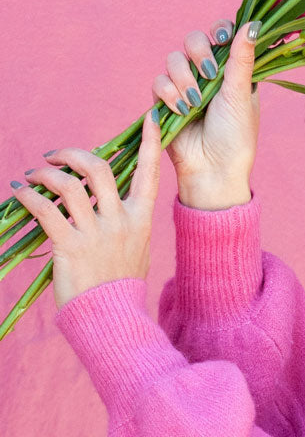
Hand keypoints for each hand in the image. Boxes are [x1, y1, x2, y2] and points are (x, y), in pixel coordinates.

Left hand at [10, 111, 160, 309]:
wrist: (112, 316)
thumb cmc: (121, 284)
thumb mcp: (135, 247)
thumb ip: (124, 221)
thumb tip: (103, 202)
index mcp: (141, 218)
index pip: (149, 172)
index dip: (151, 143)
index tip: (150, 119)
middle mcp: (121, 220)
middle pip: (98, 169)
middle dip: (72, 154)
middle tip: (54, 155)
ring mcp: (96, 232)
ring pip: (68, 186)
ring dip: (45, 174)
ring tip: (32, 176)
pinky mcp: (71, 246)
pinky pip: (45, 210)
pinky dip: (29, 196)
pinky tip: (20, 193)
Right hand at [151, 20, 260, 209]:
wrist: (213, 169)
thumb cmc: (236, 135)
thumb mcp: (241, 94)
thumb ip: (242, 59)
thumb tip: (254, 23)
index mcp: (232, 70)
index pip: (222, 34)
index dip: (219, 30)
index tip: (222, 39)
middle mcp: (208, 74)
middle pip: (193, 40)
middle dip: (199, 53)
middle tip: (211, 74)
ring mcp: (185, 86)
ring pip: (173, 59)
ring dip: (184, 78)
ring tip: (196, 102)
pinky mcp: (165, 101)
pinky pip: (158, 82)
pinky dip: (169, 94)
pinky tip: (182, 110)